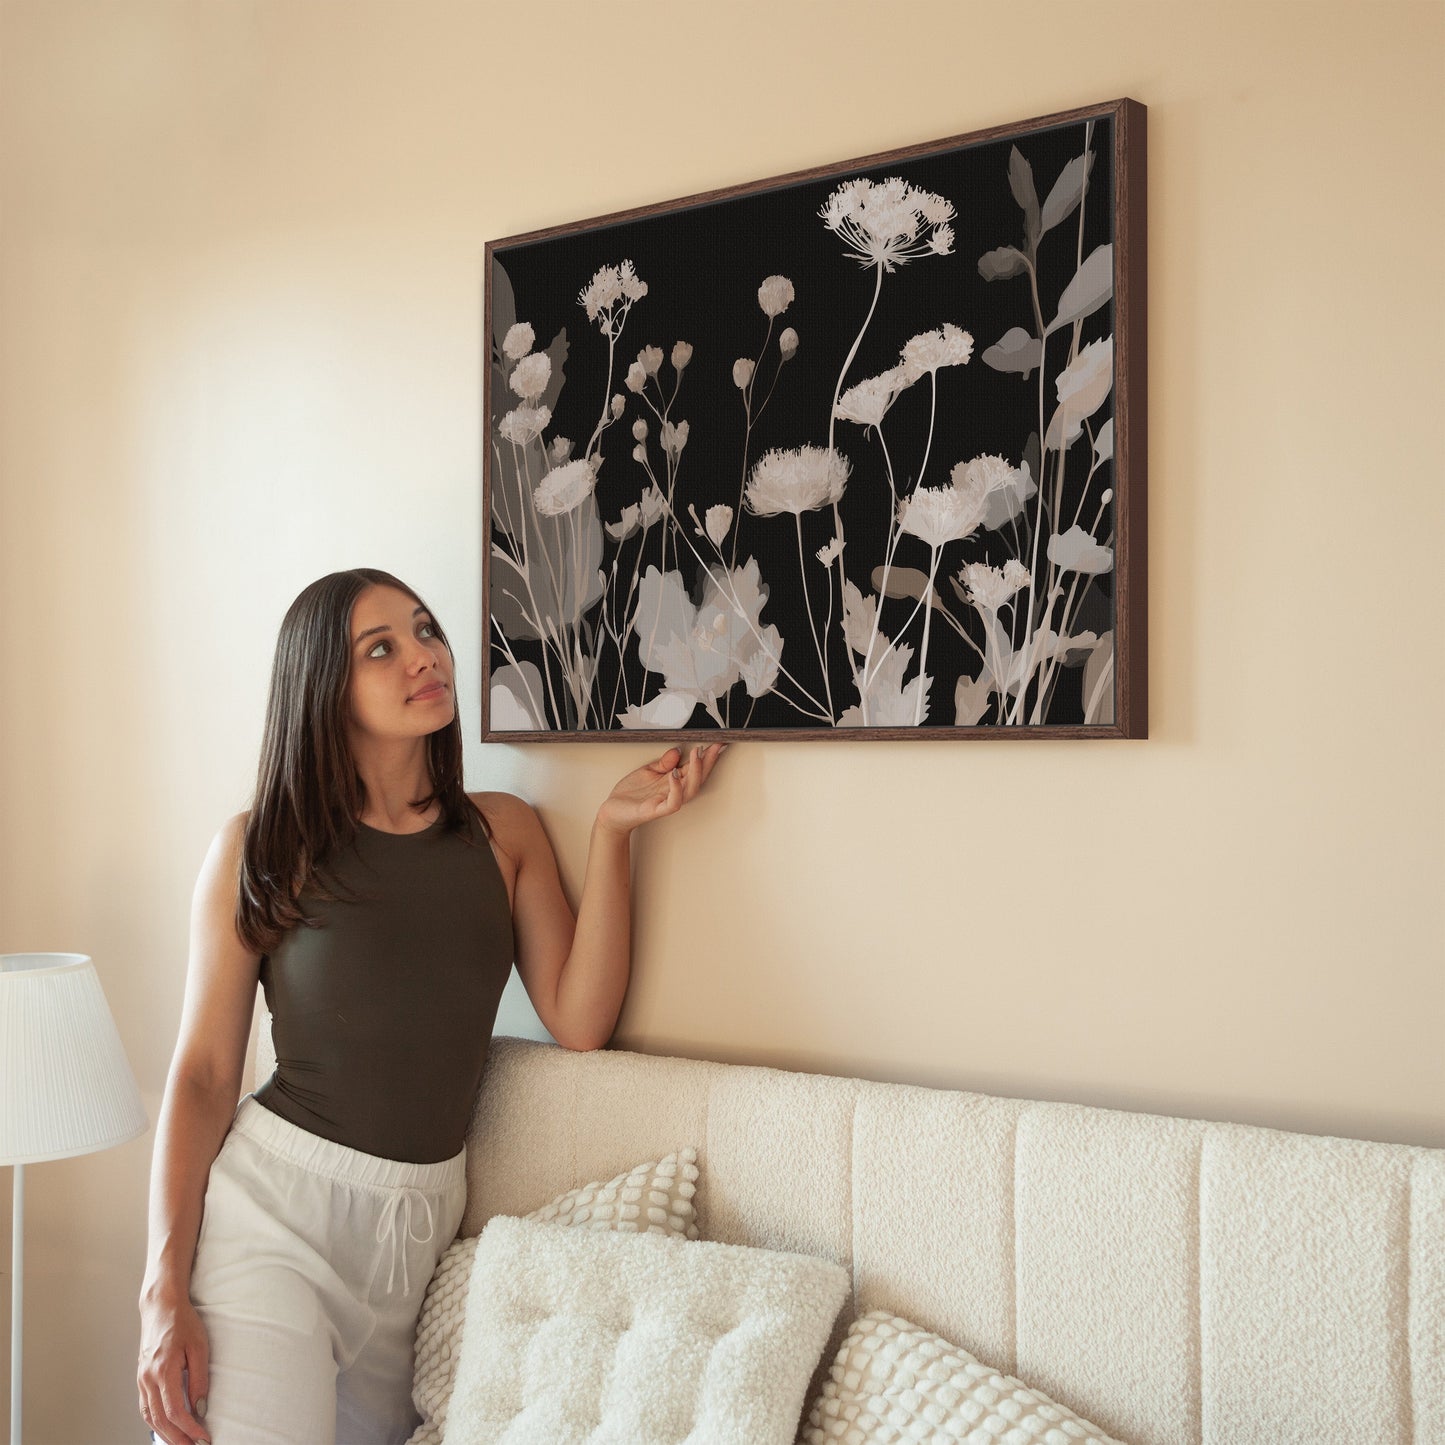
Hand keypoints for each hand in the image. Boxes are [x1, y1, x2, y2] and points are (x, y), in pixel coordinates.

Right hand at [138, 1290, 210, 1444]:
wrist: (161, 1307)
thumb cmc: (182, 1322)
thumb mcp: (199, 1346)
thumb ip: (199, 1378)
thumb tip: (201, 1407)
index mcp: (163, 1370)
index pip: (175, 1411)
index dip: (189, 1428)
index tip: (203, 1437)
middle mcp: (148, 1378)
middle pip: (160, 1420)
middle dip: (177, 1438)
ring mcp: (141, 1379)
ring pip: (149, 1417)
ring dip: (165, 1434)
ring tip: (181, 1443)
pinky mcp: (141, 1378)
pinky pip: (145, 1408)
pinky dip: (154, 1423)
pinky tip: (165, 1428)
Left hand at [596, 742, 728, 837]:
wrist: (612, 811)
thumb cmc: (630, 794)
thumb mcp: (648, 771)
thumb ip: (664, 762)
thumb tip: (677, 750)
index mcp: (673, 782)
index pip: (694, 768)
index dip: (706, 756)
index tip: (716, 743)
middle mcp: (673, 792)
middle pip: (698, 778)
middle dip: (708, 762)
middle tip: (714, 746)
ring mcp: (666, 801)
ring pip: (690, 790)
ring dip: (696, 772)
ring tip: (697, 755)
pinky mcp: (656, 810)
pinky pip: (673, 802)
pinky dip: (676, 789)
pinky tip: (674, 774)